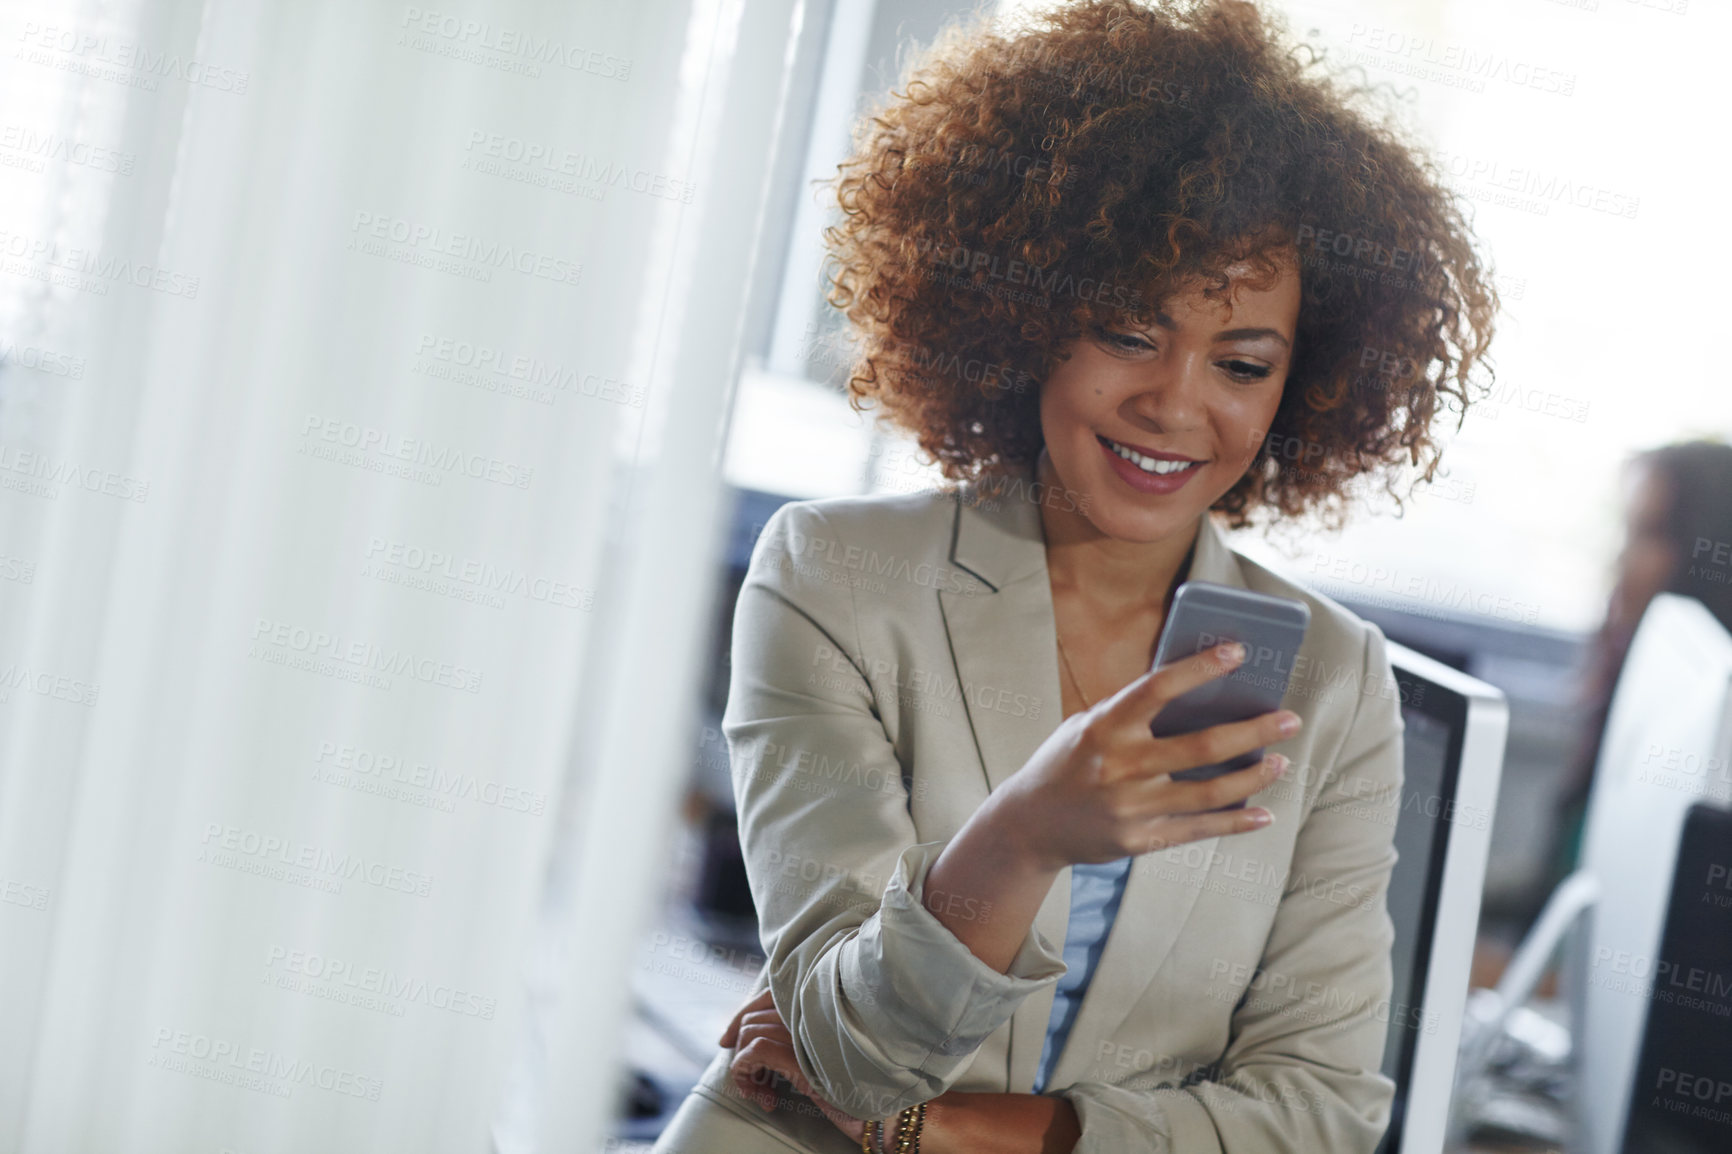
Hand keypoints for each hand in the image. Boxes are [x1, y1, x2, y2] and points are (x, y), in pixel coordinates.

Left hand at [719, 988, 871, 1144]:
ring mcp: (807, 1032)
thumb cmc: (859, 1087)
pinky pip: (753, 1052)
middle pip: (753, 1016)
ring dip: (746, 1069)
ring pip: (750, 1034)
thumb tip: (755, 1038)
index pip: (769, 994)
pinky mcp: (799, 1056)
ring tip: (764, 1094)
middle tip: (754, 1083)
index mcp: (820, 1006)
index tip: (728, 1040)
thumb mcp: (823, 1057)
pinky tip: (765, 1098)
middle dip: (742, 1050)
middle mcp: (814, 1011)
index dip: (742, 1015)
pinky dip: (746, 1074)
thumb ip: (799, 1038)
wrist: (887, 1113)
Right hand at [992, 641, 1297, 868]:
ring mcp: (1130, 807)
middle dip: (1253, 732)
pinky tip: (1262, 813)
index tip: (1238, 652)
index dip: (1200, 668)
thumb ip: (1132, 712)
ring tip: (1280, 762)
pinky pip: (1198, 830)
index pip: (1158, 688)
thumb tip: (1198, 692)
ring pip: (1208, 793)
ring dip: (1253, 777)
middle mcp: (1118, 767)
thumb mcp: (1087, 726)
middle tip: (1289, 719)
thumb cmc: (1065, 763)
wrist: (1028, 825)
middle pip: (1200, 747)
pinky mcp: (1139, 840)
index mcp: (1103, 727)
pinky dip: (1235, 822)